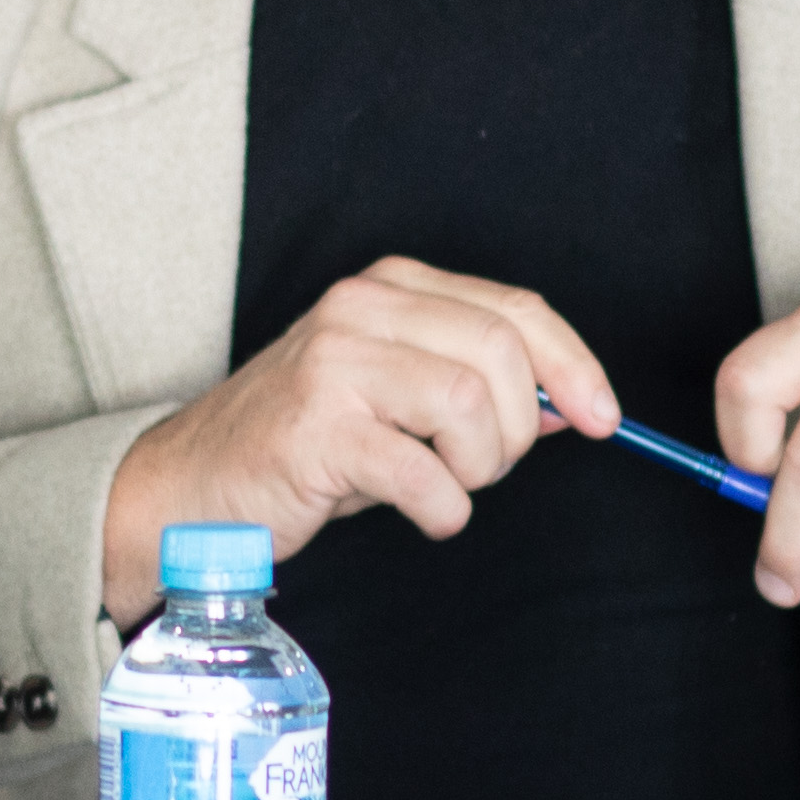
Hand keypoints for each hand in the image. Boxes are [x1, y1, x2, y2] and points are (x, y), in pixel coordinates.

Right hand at [102, 255, 615, 624]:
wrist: (195, 488)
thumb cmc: (307, 447)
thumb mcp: (398, 397)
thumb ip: (476, 386)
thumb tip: (571, 404)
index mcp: (390, 288)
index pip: (516, 310)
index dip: (575, 366)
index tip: (603, 419)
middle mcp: (361, 308)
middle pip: (502, 352)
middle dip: (518, 428)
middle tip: (483, 468)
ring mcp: (335, 362)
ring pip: (470, 403)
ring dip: (478, 468)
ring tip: (442, 487)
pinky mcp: (318, 428)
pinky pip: (425, 474)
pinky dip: (442, 508)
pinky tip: (419, 512)